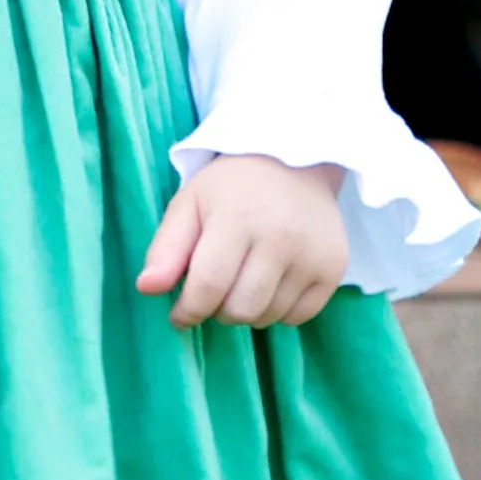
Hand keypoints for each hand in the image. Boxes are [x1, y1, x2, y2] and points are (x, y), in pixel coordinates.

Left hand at [137, 155, 349, 328]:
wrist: (295, 162)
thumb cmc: (232, 187)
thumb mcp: (189, 204)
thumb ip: (166, 248)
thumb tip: (146, 289)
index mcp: (238, 218)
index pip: (209, 286)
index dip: (188, 310)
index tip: (178, 314)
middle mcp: (281, 238)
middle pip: (239, 309)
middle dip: (217, 310)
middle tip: (214, 290)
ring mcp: (313, 255)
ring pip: (267, 317)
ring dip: (246, 311)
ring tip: (242, 282)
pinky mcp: (334, 268)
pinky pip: (298, 317)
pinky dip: (278, 311)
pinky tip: (270, 284)